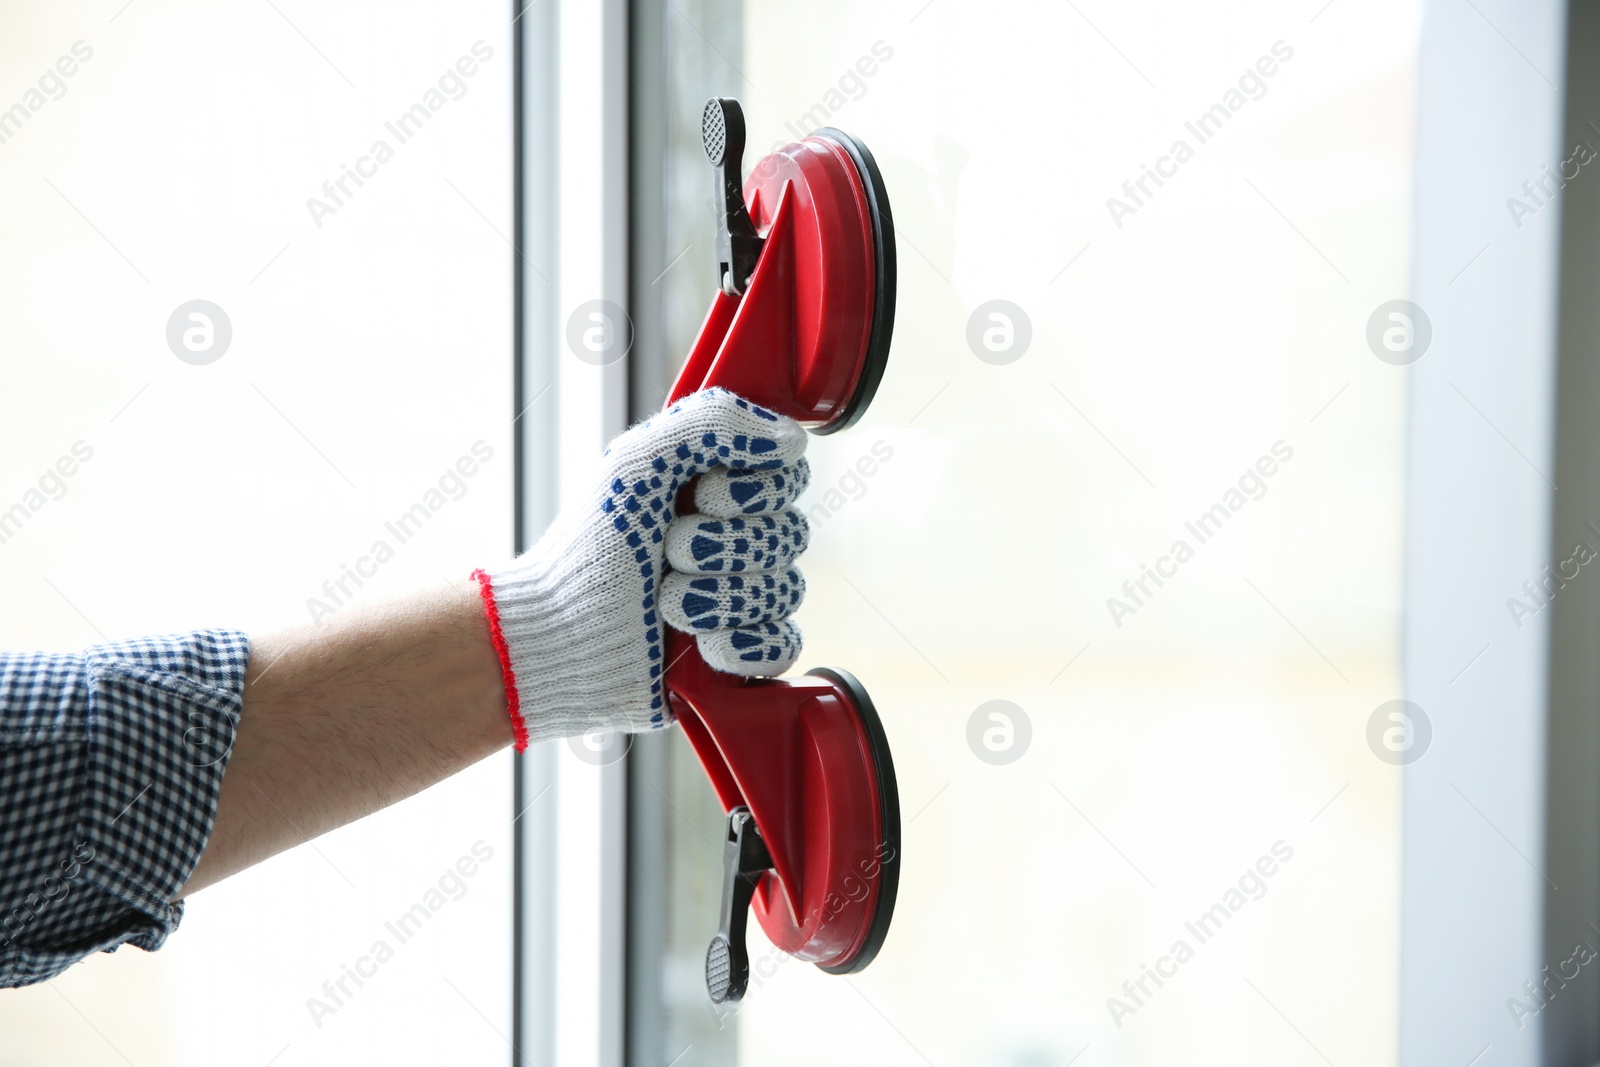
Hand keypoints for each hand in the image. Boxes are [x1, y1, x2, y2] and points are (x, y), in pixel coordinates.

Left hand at [474, 388, 809, 747]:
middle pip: (790, 535)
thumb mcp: (639, 462)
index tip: (699, 496)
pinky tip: (707, 644)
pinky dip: (749, 645)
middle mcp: (735, 541)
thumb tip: (791, 438)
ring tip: (667, 603)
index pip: (788, 478)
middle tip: (668, 552)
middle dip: (724, 546)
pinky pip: (783, 647)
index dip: (753, 491)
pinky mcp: (738, 654)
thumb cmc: (590, 546)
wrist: (560, 635)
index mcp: (717, 490)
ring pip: (785, 590)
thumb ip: (711, 424)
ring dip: (721, 597)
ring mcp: (739, 600)